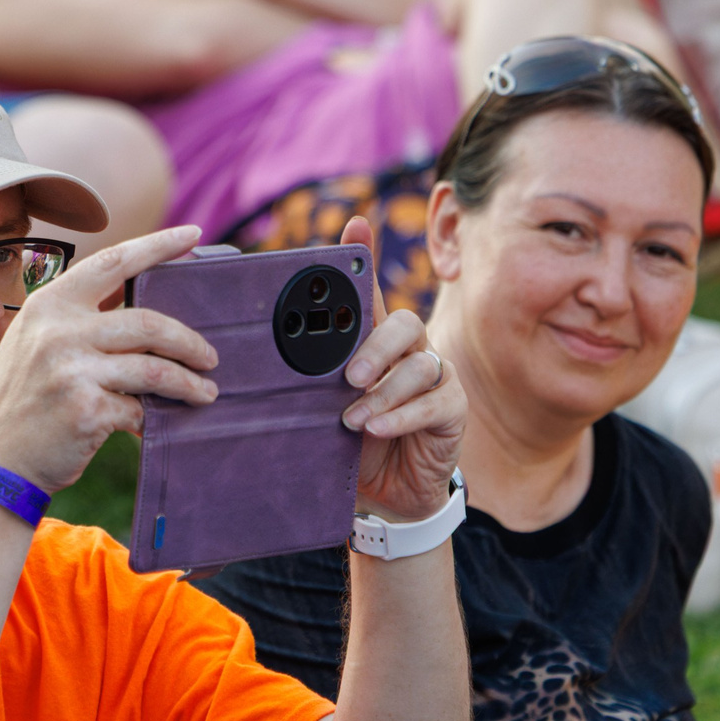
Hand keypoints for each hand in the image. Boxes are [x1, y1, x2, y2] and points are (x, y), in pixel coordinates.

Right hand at [0, 224, 217, 492]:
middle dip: (189, 341)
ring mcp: (71, 369)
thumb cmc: (24, 404)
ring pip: (155, 368)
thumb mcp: (36, 345)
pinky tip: (154, 425)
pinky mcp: (86, 408)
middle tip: (209, 356)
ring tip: (205, 392)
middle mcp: (58, 330)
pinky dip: (152, 418)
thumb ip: (78, 321)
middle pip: (149, 322)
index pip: (113, 261)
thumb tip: (144, 309)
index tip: (193, 235)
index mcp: (48, 304)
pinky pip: (140, 408)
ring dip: (188, 383)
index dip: (158, 246)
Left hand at [334, 217, 465, 522]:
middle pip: (403, 324)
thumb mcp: (322, 410)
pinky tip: (378, 430)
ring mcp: (436, 377)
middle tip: (347, 378)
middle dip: (374, 348)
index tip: (355, 225)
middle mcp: (409, 351)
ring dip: (384, 393)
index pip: (370, 292)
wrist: (385, 494)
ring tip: (352, 420)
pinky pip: (435, 402)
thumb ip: (308, 380)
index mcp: (374, 342)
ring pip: (419, 364)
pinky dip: (403, 416)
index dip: (366, 255)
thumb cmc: (350, 444)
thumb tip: (265, 354)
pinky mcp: (453, 409)